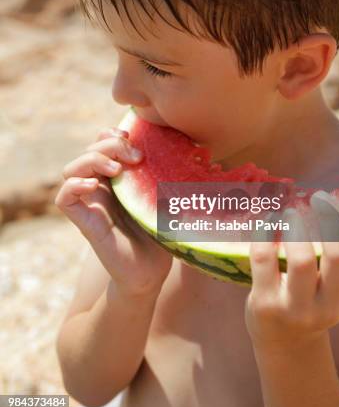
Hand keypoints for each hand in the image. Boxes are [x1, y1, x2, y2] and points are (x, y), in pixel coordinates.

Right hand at [54, 127, 172, 297]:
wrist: (152, 272)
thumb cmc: (162, 234)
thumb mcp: (170, 198)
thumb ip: (175, 177)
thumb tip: (206, 156)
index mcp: (119, 177)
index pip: (102, 143)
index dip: (112, 134)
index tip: (134, 138)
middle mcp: (102, 187)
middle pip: (89, 150)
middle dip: (109, 145)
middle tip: (136, 157)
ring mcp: (91, 203)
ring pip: (71, 169)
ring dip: (91, 160)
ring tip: (116, 170)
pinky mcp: (85, 222)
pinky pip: (64, 198)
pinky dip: (74, 185)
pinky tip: (94, 185)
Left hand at [245, 193, 338, 346]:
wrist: (282, 341)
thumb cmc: (318, 302)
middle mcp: (330, 306)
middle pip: (338, 254)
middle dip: (329, 217)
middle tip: (318, 197)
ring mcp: (296, 308)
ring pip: (302, 259)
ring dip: (297, 226)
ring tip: (291, 212)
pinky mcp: (265, 304)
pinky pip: (264, 259)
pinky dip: (264, 233)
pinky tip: (267, 222)